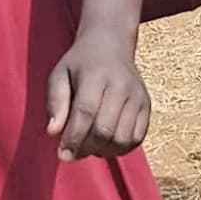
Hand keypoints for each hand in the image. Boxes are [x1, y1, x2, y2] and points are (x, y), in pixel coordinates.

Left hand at [46, 29, 149, 158]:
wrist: (110, 45)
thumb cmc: (80, 64)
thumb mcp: (59, 74)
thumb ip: (55, 102)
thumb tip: (53, 132)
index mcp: (96, 75)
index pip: (86, 113)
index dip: (73, 138)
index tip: (62, 154)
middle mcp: (121, 85)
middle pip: (105, 129)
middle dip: (86, 148)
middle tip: (73, 152)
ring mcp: (137, 96)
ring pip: (122, 139)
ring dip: (103, 151)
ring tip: (89, 146)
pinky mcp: (147, 106)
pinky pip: (136, 139)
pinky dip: (120, 148)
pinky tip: (106, 143)